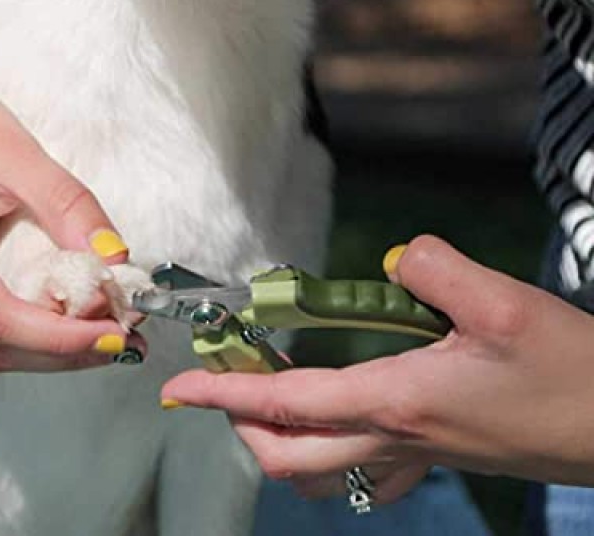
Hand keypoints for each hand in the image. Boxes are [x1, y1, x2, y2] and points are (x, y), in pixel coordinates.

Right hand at [0, 45, 140, 371]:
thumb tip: (116, 259)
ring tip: (99, 328)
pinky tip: (59, 316)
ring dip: (44, 349)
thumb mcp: (17, 151)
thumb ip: (69, 207)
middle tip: (120, 338)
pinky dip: (21, 332)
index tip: (115, 333)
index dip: (61, 339)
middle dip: (61, 354)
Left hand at [162, 235, 593, 499]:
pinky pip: (369, 472)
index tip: (181, 389)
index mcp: (398, 400)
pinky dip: (333, 452)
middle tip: (225, 383)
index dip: (227, 394)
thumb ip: (437, 269)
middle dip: (242, 426)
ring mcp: (418, 455)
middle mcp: (396, 436)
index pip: (289, 402)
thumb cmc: (568, 373)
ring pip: (323, 475)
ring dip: (282, 443)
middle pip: (291, 456)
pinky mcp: (443, 456)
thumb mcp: (504, 302)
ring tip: (270, 400)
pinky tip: (341, 420)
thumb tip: (400, 260)